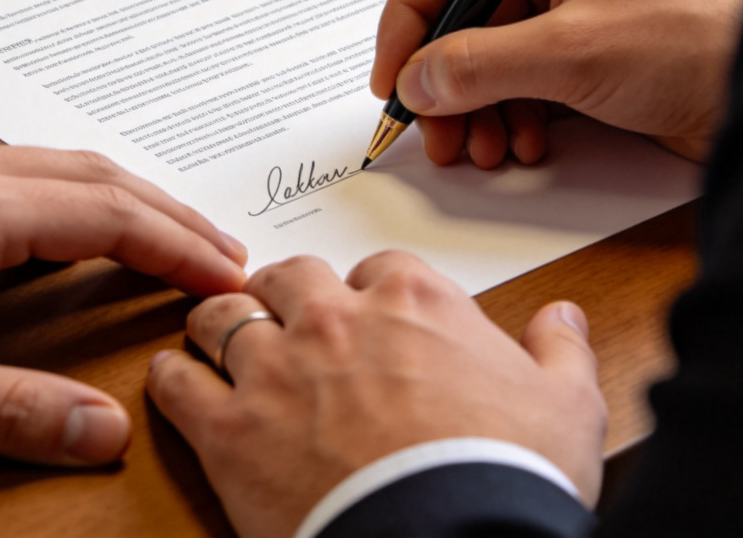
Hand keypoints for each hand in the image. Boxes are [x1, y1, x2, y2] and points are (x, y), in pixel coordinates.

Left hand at [147, 252, 604, 537]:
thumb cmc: (508, 476)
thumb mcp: (566, 407)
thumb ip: (561, 349)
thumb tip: (563, 315)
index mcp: (410, 299)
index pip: (375, 266)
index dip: (365, 290)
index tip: (365, 313)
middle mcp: (335, 318)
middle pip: (288, 276)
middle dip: (284, 294)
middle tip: (283, 318)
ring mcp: (277, 367)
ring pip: (223, 314)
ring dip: (221, 323)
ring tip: (221, 338)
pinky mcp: (232, 428)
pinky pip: (179, 382)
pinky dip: (175, 377)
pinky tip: (179, 383)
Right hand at [371, 0, 742, 167]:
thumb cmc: (702, 38)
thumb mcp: (572, 51)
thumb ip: (477, 64)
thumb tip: (414, 79)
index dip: (408, 14)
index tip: (393, 73)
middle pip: (464, 8)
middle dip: (442, 75)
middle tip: (431, 127)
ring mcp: (576, 0)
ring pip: (490, 48)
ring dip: (474, 103)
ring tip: (476, 148)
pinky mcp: (592, 44)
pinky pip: (525, 73)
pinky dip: (511, 110)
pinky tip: (518, 143)